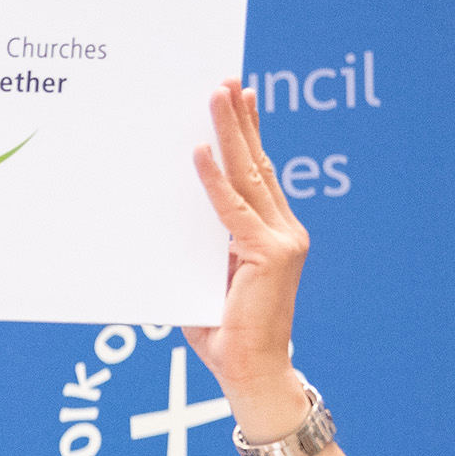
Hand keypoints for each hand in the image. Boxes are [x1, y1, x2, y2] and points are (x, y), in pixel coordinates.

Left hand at [184, 79, 311, 425]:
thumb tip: (169, 215)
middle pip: (258, 165)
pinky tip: (200, 151)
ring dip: (231, 133)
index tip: (238, 100)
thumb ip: (200, 246)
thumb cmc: (224, 333)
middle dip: (241, 121)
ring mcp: (282, 240)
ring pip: (250, 176)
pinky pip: (232, 209)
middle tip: (226, 82)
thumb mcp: (207, 278)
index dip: (249, 136)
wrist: (250, 373)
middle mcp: (285, 231)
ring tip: (217, 96)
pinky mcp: (269, 254)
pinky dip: (214, 179)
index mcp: (273, 235)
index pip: (259, 175)